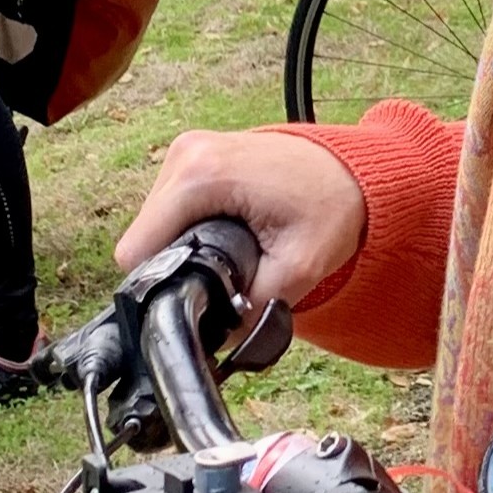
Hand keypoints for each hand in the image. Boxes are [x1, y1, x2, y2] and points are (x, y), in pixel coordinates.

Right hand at [115, 125, 368, 307]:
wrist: (355, 171)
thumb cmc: (332, 208)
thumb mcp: (300, 268)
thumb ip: (253, 309)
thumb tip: (217, 342)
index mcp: (201, 175)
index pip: (138, 253)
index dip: (163, 286)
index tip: (202, 297)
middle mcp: (185, 154)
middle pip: (143, 239)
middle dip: (178, 267)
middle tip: (228, 275)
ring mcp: (187, 150)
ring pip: (154, 225)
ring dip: (183, 247)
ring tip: (233, 250)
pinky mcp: (193, 155)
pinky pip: (169, 208)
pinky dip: (190, 227)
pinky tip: (228, 232)